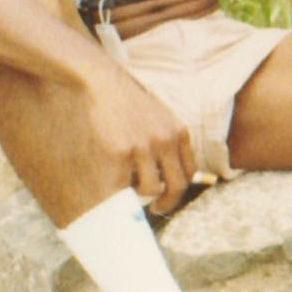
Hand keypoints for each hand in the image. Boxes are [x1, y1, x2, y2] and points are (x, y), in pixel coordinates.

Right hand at [81, 65, 195, 214]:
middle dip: (168, 203)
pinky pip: (125, 185)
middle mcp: (166, 141)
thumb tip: (165, 171)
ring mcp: (143, 147)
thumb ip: (166, 139)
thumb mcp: (157, 116)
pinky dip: (122, 192)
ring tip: (131, 193)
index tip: (169, 196)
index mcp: (178, 132)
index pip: (190, 171)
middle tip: (156, 209)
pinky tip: (116, 189)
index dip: (180, 188)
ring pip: (152, 189)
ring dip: (142, 197)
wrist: (101, 82)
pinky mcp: (120, 153)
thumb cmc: (126, 102)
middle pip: (178, 185)